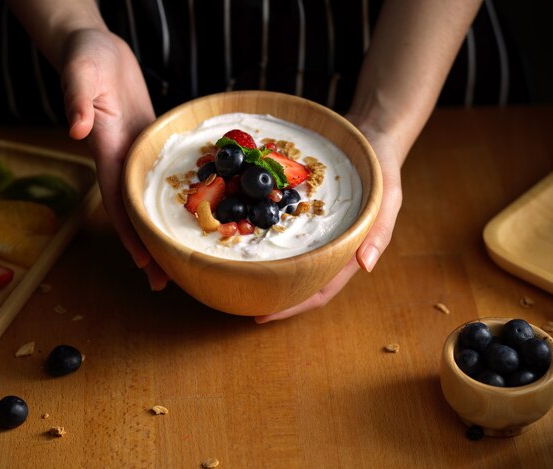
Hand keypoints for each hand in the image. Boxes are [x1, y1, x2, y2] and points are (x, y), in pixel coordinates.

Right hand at [60, 29, 167, 289]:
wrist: (97, 49)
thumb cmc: (85, 57)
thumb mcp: (80, 73)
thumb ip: (77, 99)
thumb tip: (76, 130)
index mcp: (106, 151)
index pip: (117, 201)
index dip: (129, 233)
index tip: (143, 263)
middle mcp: (123, 160)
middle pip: (135, 212)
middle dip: (148, 247)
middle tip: (165, 282)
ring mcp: (138, 154)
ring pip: (151, 200)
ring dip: (163, 229)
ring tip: (181, 259)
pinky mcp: (151, 143)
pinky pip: (167, 176)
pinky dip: (177, 196)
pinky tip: (196, 211)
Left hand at [255, 120, 403, 322]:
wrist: (371, 140)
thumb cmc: (382, 172)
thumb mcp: (389, 198)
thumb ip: (379, 231)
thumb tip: (366, 266)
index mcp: (349, 254)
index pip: (321, 290)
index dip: (293, 306)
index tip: (264, 315)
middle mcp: (329, 249)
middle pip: (300, 283)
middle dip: (274, 297)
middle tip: (241, 303)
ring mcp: (316, 235)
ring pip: (290, 263)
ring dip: (268, 275)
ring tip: (239, 282)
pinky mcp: (304, 217)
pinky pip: (282, 233)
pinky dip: (265, 242)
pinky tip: (243, 242)